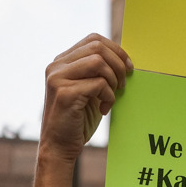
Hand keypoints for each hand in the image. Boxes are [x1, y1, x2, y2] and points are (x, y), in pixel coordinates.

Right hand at [41, 34, 132, 161]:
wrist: (59, 147)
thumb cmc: (78, 120)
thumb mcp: (90, 90)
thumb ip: (99, 73)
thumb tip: (125, 59)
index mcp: (61, 62)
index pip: (93, 40)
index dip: (116, 50)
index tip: (129, 67)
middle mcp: (56, 67)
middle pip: (97, 47)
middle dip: (118, 64)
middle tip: (122, 84)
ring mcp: (58, 79)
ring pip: (98, 62)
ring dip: (113, 80)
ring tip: (110, 97)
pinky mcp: (65, 94)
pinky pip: (98, 84)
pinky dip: (108, 97)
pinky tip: (103, 109)